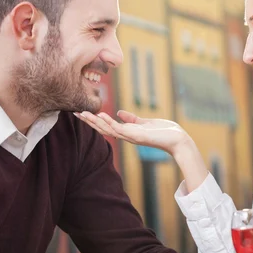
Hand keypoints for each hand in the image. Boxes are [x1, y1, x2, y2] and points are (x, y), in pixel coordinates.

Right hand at [75, 110, 189, 154]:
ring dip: (95, 122)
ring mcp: (130, 137)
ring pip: (108, 129)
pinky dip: (109, 122)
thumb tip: (119, 112)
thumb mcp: (145, 123)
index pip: (107, 126)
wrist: (178, 140)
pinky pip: (120, 129)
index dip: (94, 120)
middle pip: (103, 128)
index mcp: (127, 132)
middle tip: (74, 113)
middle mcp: (126, 136)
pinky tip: (101, 115)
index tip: (82, 112)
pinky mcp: (136, 136)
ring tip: (82, 113)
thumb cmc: (164, 132)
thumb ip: (132, 119)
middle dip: (89, 121)